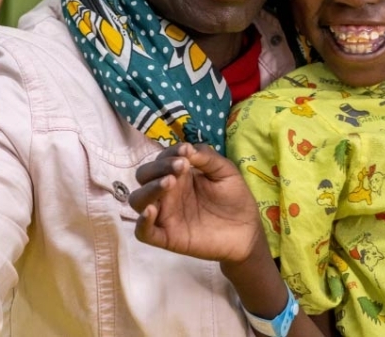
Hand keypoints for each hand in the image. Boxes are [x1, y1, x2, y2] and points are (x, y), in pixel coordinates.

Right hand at [130, 143, 262, 263]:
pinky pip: (143, 232)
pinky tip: (152, 210)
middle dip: (157, 168)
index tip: (186, 152)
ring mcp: (165, 215)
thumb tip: (186, 148)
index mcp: (179, 175)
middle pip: (143, 176)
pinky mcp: (167, 237)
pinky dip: (142, 222)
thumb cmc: (235, 198)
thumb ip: (206, 157)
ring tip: (169, 182)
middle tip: (180, 166)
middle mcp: (167, 193)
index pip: (160, 160)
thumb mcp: (225, 171)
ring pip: (138, 201)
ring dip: (148, 189)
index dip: (169, 154)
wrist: (247, 231)